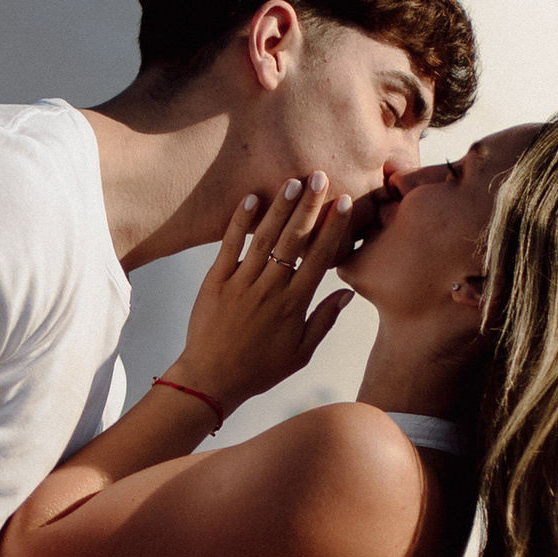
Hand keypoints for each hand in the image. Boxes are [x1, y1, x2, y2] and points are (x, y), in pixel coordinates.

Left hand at [170, 179, 354, 422]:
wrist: (210, 380)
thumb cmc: (259, 370)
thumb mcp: (300, 353)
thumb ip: (324, 320)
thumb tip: (347, 292)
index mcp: (294, 304)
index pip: (319, 257)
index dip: (333, 228)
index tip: (345, 203)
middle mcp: (270, 289)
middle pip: (295, 239)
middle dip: (310, 206)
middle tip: (320, 176)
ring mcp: (242, 283)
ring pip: (265, 237)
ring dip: (280, 207)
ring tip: (293, 181)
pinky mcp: (215, 282)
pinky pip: (229, 246)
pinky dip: (239, 222)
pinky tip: (250, 199)